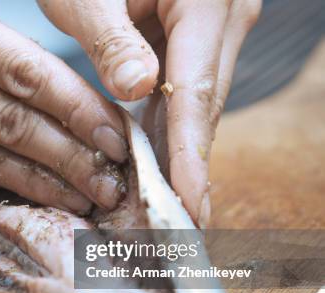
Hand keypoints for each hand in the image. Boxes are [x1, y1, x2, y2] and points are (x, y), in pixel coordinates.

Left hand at [39, 0, 261, 226]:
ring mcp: (214, 28)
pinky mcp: (197, 38)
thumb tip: (136, 89)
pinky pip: (186, 90)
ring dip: (180, 154)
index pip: (196, 91)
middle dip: (189, 167)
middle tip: (178, 226)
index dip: (190, 154)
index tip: (188, 204)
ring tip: (168, 208)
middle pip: (204, 105)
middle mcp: (224, 16)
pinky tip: (158, 163)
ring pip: (198, 103)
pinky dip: (171, 128)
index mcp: (204, 1)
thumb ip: (112, 39)